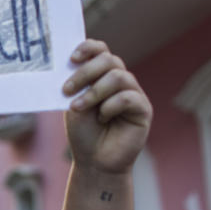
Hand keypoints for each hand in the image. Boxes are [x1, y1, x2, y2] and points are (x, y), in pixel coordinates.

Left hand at [62, 40, 152, 174]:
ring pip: (119, 76)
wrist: (94, 161)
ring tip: (79, 108)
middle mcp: (119, 80)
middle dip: (85, 72)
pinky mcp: (143, 109)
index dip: (88, 48)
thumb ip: (76, 83)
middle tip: (66, 90)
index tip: (71, 58)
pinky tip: (102, 118)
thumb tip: (71, 62)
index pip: (100, 50)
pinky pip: (128, 97)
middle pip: (109, 59)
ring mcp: (133, 93)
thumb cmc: (83, 132)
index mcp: (101, 75)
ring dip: (94, 92)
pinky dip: (110, 106)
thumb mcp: (73, 103)